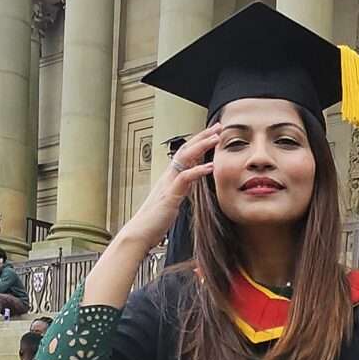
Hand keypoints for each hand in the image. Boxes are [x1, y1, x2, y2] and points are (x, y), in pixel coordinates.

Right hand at [128, 126, 217, 252]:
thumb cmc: (155, 219)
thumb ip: (182, 188)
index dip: (199, 141)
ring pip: (184, 158)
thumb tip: (192, 181)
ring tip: (216, 138)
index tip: (213, 133)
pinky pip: (184, 178)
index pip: (185, 153)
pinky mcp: (170, 195)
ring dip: (201, 146)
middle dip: (202, 136)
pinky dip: (197, 170)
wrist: (140, 232)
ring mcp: (168, 184)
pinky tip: (209, 166)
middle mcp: (168, 176)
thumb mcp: (172, 199)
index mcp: (169, 176)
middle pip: (185, 149)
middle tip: (218, 126)